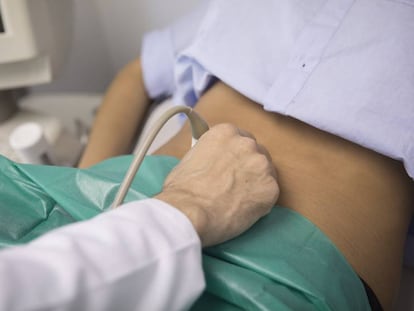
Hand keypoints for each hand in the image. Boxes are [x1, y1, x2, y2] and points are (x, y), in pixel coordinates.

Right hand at [156, 123, 278, 246]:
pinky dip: (260, 202)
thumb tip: (213, 163)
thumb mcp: (191, 158)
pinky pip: (269, 193)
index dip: (236, 155)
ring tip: (238, 199)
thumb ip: (210, 154)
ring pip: (266, 173)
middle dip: (248, 167)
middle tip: (235, 184)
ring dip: (256, 183)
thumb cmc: (182, 190)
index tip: (231, 166)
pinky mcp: (271, 188)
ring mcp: (261, 165)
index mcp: (226, 132)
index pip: (240, 138)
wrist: (189, 212)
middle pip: (256, 153)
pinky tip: (244, 209)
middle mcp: (247, 144)